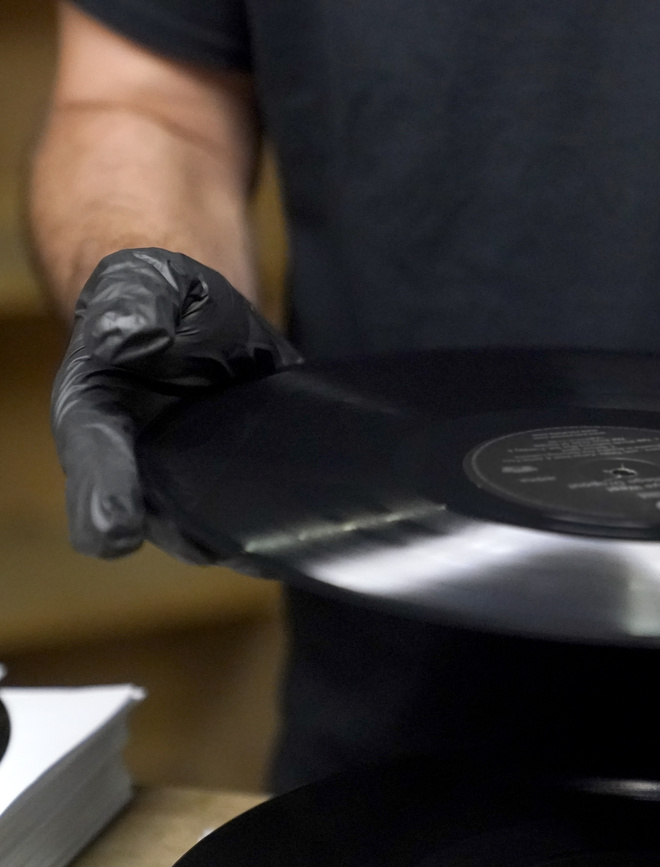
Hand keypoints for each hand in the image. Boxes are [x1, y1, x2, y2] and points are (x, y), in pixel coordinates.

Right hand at [51, 248, 301, 560]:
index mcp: (95, 419)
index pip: (94, 463)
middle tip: (225, 545)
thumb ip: (132, 308)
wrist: (197, 311)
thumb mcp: (140, 284)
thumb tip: (132, 339)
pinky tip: (314, 523)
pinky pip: (260, 509)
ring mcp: (192, 480)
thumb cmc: (151, 298)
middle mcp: (140, 463)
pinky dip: (284, 518)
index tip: (117, 533)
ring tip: (279, 539)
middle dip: (189, 534)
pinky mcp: (242, 477)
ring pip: (216, 525)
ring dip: (246, 534)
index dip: (103, 497)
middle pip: (161, 516)